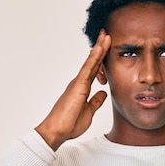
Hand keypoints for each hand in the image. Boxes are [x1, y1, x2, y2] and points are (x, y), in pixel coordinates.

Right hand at [35, 30, 110, 150]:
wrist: (57, 131)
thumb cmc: (69, 124)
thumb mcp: (89, 112)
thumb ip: (95, 101)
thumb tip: (104, 93)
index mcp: (82, 88)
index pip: (94, 70)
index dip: (101, 59)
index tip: (107, 47)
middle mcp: (79, 82)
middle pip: (93, 62)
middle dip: (100, 48)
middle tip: (107, 34)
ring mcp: (78, 83)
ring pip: (91, 62)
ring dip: (99, 48)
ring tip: (106, 35)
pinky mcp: (78, 86)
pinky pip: (88, 69)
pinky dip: (95, 58)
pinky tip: (100, 48)